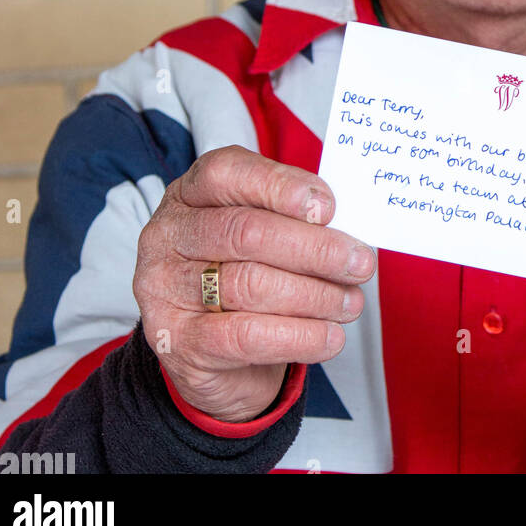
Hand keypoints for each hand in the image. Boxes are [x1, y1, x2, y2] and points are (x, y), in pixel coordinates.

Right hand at [133, 145, 374, 422]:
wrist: (210, 353)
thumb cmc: (244, 273)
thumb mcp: (260, 232)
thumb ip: (291, 218)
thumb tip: (345, 226)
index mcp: (189, 193)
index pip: (225, 172)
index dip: (279, 185)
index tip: (329, 207)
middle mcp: (169, 235)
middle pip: (246, 231)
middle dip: (314, 248)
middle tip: (360, 263)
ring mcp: (165, 289)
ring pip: (251, 284)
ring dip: (315, 295)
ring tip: (351, 301)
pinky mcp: (178, 342)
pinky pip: (247, 336)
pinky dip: (300, 336)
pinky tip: (330, 336)